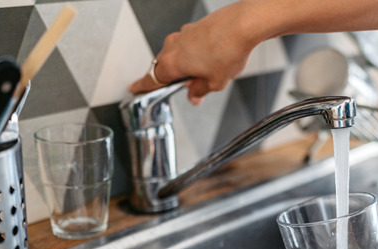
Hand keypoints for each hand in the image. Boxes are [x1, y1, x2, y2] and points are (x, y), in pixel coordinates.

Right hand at [128, 2, 263, 104]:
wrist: (242, 25)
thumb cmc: (228, 50)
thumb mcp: (214, 82)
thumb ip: (199, 91)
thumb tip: (194, 96)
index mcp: (171, 63)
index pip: (151, 79)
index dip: (142, 87)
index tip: (135, 88)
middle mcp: (173, 46)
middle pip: (164, 66)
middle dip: (172, 77)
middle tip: (183, 87)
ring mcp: (183, 34)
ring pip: (177, 54)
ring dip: (186, 65)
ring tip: (205, 73)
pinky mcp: (195, 27)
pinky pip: (188, 44)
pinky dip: (195, 53)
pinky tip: (211, 58)